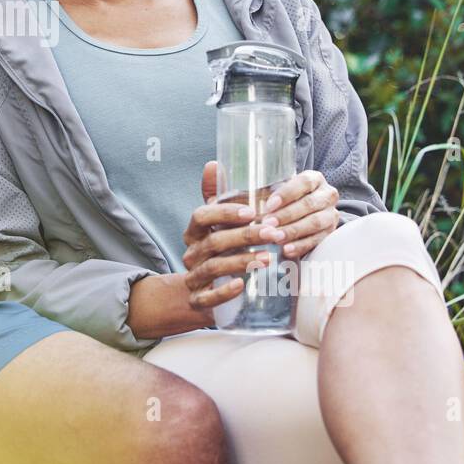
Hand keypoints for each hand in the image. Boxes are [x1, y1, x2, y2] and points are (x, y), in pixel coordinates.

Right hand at [179, 162, 282, 310]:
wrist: (201, 291)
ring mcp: (193, 277)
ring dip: (240, 261)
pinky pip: (206, 298)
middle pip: (213, 242)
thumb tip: (214, 163)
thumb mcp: (216, 222)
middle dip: (245, 236)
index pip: (201, 216)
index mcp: (194, 231)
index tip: (251, 211)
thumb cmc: (217, 250)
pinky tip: (241, 285)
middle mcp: (191, 252)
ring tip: (268, 258)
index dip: (224, 212)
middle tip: (273, 233)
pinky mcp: (197, 300)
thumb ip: (217, 195)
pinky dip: (223, 291)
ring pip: (213, 267)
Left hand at [251, 169, 339, 259]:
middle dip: (287, 215)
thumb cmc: (286, 198)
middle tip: (268, 223)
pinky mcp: (330, 233)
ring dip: (293, 231)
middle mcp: (327, 195)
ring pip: (315, 223)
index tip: (269, 205)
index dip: (287, 194)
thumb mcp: (279, 189)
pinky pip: (316, 241)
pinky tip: (286, 250)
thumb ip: (265, 191)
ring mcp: (331, 214)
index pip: (304, 182)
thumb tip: (237, 193)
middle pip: (309, 204)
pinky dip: (300, 246)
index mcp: (315, 179)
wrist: (306, 212)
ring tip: (275, 237)